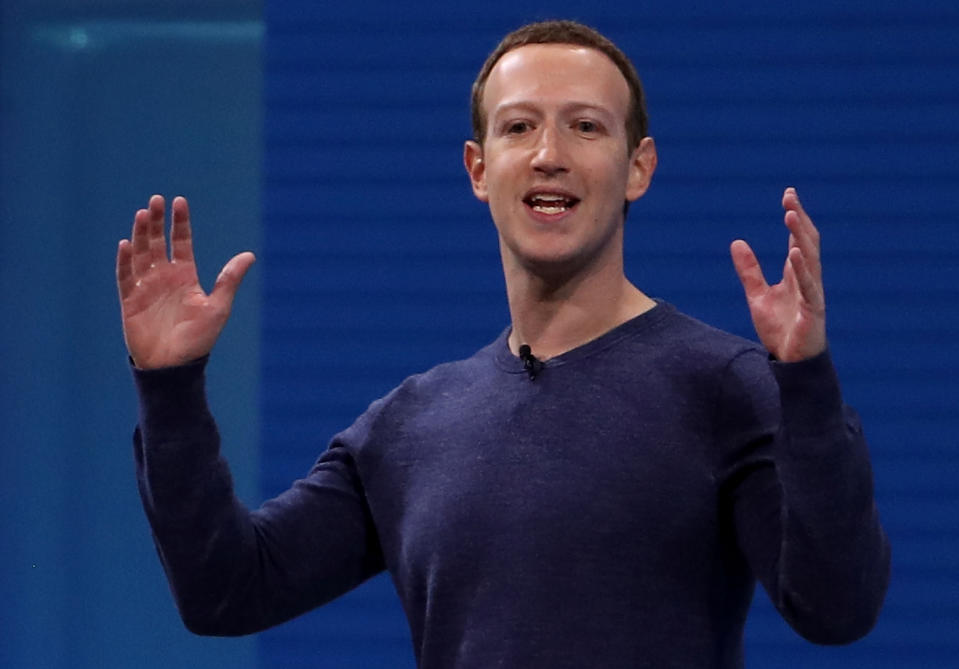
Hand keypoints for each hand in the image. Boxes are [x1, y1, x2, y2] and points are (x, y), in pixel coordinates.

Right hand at [116, 195, 254, 368]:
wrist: (175, 366)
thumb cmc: (199, 339)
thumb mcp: (218, 307)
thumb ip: (229, 280)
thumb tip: (249, 255)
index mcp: (186, 276)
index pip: (181, 242)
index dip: (180, 223)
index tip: (180, 202)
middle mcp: (165, 277)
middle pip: (158, 242)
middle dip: (157, 222)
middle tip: (156, 201)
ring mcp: (146, 287)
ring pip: (141, 254)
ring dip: (141, 234)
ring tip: (143, 214)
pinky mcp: (130, 300)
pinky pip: (125, 276)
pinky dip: (125, 261)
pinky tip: (126, 244)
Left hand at [730, 187, 825, 361]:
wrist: (790, 361)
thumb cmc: (779, 329)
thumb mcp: (757, 295)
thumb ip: (749, 270)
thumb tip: (737, 242)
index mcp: (796, 274)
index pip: (797, 239)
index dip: (794, 217)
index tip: (788, 195)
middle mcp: (808, 279)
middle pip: (807, 242)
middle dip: (799, 220)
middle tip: (790, 199)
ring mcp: (813, 294)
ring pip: (810, 259)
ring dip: (801, 236)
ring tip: (791, 216)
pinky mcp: (813, 310)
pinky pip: (810, 286)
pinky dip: (804, 268)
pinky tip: (797, 251)